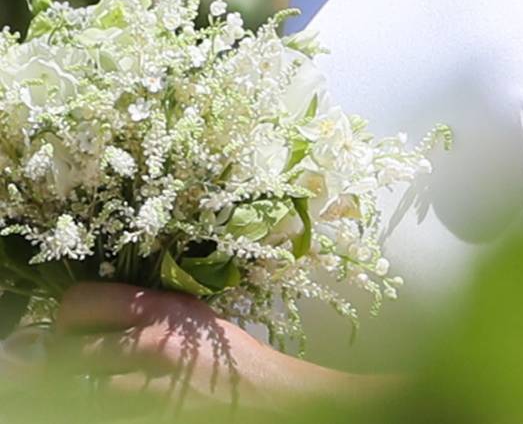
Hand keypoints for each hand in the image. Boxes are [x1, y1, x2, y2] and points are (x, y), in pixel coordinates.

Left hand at [52, 283, 397, 413]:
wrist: (266, 398)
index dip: (65, 317)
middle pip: (68, 351)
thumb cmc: (223, 355)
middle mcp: (151, 344)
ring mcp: (149, 390)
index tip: (69, 326)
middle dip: (64, 359)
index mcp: (160, 307)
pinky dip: (100, 409)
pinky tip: (118, 401)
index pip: (79, 303)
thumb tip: (80, 317)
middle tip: (76, 361)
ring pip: (79, 390)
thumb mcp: (186, 315)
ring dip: (79, 389)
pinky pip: (102, 414)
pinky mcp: (150, 417)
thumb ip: (139, 311)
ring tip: (99, 382)